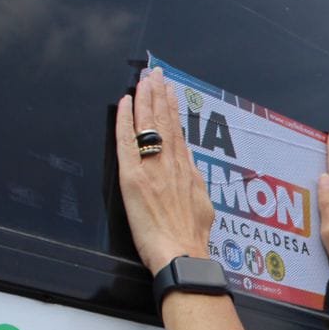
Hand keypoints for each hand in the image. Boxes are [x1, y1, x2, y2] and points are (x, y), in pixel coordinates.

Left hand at [115, 69, 215, 273]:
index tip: (171, 92)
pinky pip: (127, 141)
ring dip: (146, 98)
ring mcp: (154, 169)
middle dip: (160, 95)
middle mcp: (173, 165)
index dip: (174, 110)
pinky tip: (124, 103)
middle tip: (155, 74)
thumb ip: (196, 189)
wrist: (183, 255)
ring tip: (143, 79)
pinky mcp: (134, 177)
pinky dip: (125, 120)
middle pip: (165, 122)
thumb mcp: (204, 210)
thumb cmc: (192, 242)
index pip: (179, 134)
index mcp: (188, 174)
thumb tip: (194, 179)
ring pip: (149, 125)